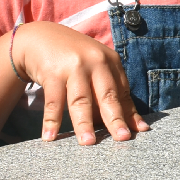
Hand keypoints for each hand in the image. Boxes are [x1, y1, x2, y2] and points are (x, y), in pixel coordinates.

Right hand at [10, 21, 150, 144]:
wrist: (41, 37)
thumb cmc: (75, 59)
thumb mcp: (97, 70)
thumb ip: (114, 94)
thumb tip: (137, 127)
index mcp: (111, 62)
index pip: (122, 93)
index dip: (129, 114)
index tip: (137, 133)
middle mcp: (95, 62)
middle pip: (107, 96)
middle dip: (115, 119)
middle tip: (122, 138)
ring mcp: (74, 66)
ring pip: (81, 100)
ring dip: (84, 123)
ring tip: (88, 143)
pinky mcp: (52, 72)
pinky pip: (53, 101)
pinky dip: (51, 120)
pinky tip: (50, 136)